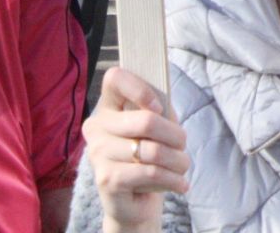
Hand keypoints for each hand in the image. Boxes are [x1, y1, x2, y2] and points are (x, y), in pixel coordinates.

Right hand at [85, 67, 188, 230]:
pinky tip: (180, 184)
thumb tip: (162, 101)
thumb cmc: (149, 154)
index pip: (114, 78)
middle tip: (183, 146)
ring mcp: (98, 154)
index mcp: (107, 107)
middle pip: (145, 120)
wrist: (135, 201)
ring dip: (178, 160)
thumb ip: (158, 107)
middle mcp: (96, 128)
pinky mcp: (106, 179)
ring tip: (183, 166)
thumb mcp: (157, 126)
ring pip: (152, 150)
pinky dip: (172, 179)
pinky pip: (149, 173)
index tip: (158, 107)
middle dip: (176, 135)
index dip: (140, 88)